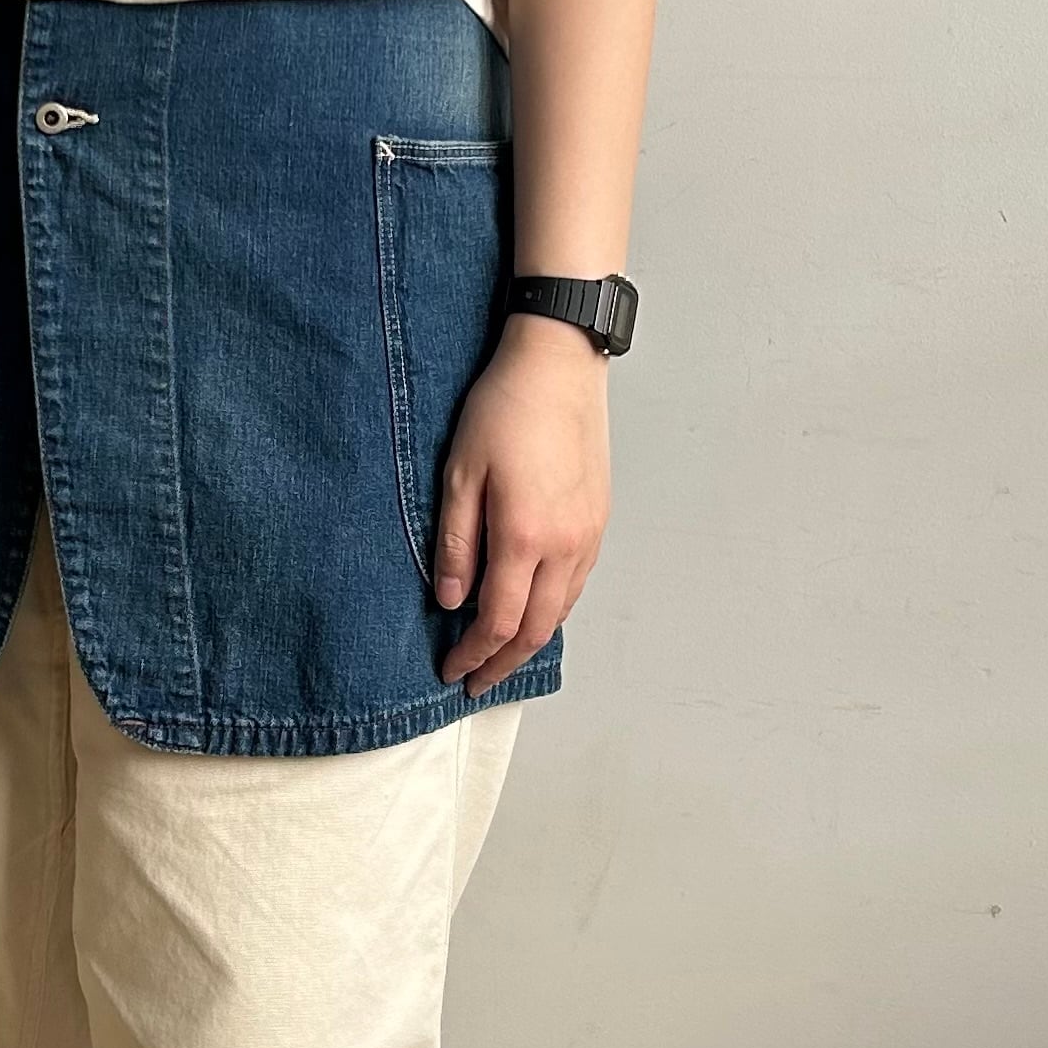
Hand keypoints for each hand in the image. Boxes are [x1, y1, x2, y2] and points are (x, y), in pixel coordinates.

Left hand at [434, 313, 611, 694]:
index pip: (498, 622)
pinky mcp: (599, 520)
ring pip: (561, 611)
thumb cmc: (504, 409)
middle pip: (536, 629)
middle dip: (503, 663)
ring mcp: (588, 535)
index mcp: (524, 536)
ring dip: (530, 641)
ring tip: (501, 654)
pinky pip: (577, 584)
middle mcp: (565, 545)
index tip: (451, 670)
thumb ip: (454, 543)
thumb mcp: (459, 474)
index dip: (473, 654)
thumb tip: (449, 600)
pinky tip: (533, 610)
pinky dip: (553, 610)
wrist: (559, 366)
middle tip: (476, 681)